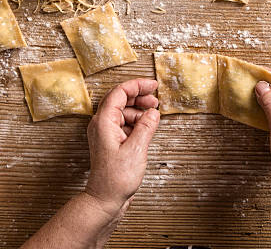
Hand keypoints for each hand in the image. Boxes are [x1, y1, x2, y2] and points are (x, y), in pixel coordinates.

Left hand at [85, 78, 160, 215]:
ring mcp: (105, 133)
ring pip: (123, 112)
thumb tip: (153, 112)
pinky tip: (147, 128)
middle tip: (156, 100)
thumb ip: (146, 127)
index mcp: (104, 122)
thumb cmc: (116, 178)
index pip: (119, 93)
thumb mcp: (137, 149)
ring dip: (139, 110)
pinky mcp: (111, 142)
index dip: (137, 85)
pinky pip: (124, 124)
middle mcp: (101, 125)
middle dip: (139, 97)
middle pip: (120, 100)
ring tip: (153, 115)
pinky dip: (136, 122)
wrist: (105, 199)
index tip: (153, 85)